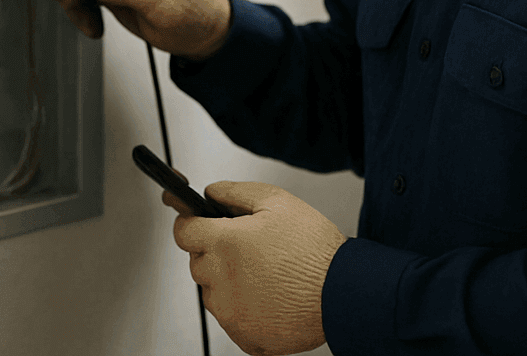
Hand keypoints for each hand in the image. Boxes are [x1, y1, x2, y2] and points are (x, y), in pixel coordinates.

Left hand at [169, 181, 346, 355]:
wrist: (343, 294)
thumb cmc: (314, 250)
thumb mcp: (278, 201)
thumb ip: (235, 192)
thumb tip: (212, 191)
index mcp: (225, 243)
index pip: (183, 231)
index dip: (190, 222)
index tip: (197, 222)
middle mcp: (220, 280)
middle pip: (197, 261)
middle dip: (214, 250)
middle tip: (248, 247)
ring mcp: (230, 312)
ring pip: (212, 291)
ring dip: (227, 280)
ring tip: (265, 273)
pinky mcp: (243, 335)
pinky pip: (230, 317)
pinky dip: (243, 307)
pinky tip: (269, 295)